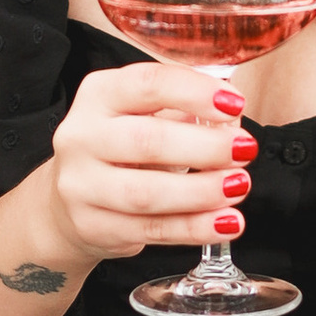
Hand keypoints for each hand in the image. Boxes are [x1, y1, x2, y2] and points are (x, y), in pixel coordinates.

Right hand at [44, 63, 247, 263]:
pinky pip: (151, 230)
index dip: (195, 92)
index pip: (147, 84)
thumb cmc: (120, 150)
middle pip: (147, 141)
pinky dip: (194, 228)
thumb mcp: (143, 116)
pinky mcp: (92, 226)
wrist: (70, 201)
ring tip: (239, 186)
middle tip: (245, 150)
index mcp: (98, 95)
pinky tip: (225, 224)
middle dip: (205, 147)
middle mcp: (81, 137)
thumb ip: (187, 111)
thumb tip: (234, 122)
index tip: (236, 103)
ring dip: (202, 192)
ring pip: (147, 194)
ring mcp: (81, 186)